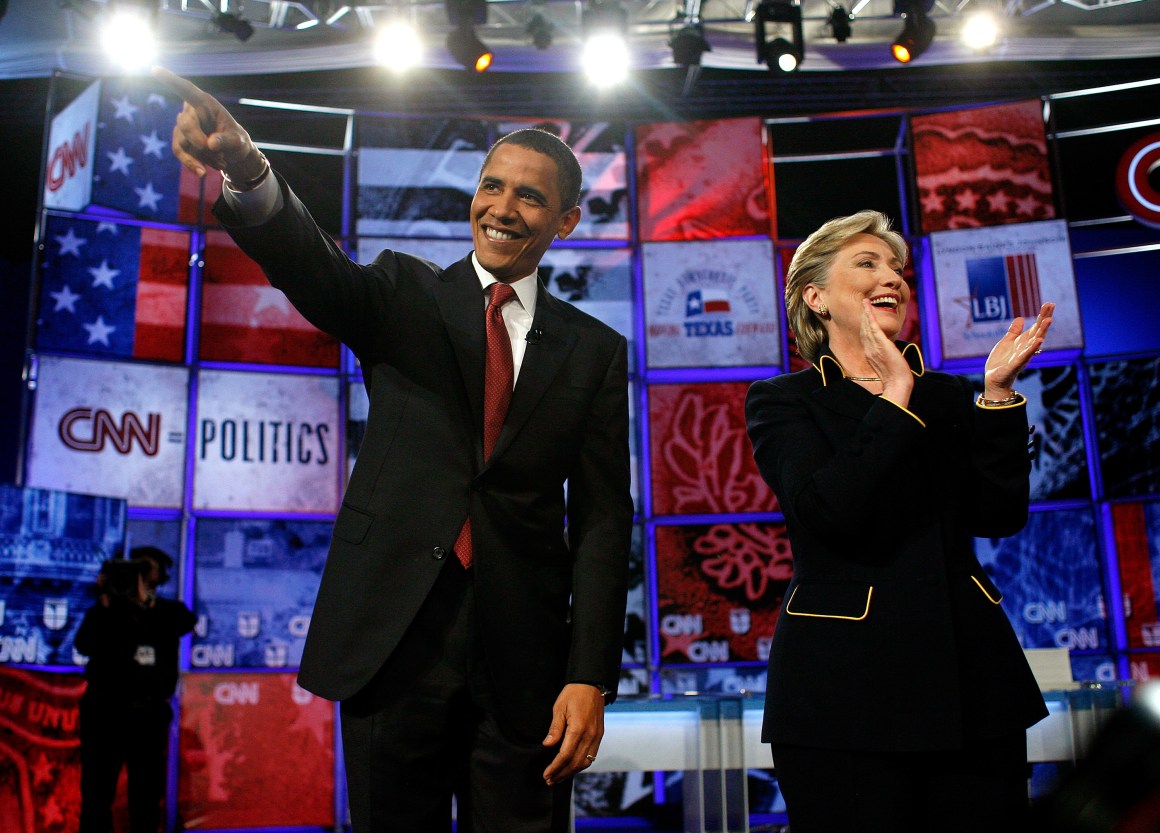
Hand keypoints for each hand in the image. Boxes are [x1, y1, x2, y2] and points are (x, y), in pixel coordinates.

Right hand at [151, 66, 265, 182]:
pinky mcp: (180, 141)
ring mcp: (183, 126)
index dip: (170, 80)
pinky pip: (180, 153)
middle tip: (221, 157)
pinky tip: (203, 172)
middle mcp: (191, 112)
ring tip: (222, 162)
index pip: (186, 89)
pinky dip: (192, 164)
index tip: (155, 70)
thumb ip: (227, 141)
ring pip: (184, 142)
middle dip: (200, 143)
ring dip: (204, 156)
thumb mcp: (239, 141)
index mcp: (205, 103)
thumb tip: (210, 144)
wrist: (232, 155)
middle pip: (185, 124)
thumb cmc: (236, 141)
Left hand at [541, 683, 604, 785]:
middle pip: (575, 763)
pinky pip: (591, 756)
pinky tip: (571, 767)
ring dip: (571, 772)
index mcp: (578, 728)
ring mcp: (597, 736)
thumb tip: (548, 745)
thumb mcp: (559, 708)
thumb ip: (555, 728)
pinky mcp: (599, 735)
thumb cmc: (574, 693)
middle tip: (550, 781)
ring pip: (585, 762)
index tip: (546, 774)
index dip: (555, 767)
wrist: (593, 684)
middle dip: (562, 774)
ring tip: (559, 777)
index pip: (565, 755)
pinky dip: (581, 765)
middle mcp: (590, 735)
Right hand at [859, 299, 912, 406]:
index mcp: (870, 354)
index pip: (866, 337)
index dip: (864, 326)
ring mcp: (874, 345)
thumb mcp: (889, 366)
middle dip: (863, 316)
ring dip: (865, 312)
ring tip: (865, 301)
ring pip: (867, 325)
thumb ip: (886, 359)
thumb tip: (890, 356)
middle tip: (863, 304)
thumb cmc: (895, 378)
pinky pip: (872, 326)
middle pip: (864, 329)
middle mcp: (869, 348)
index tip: (864, 317)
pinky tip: (867, 307)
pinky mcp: (880, 342)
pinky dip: (869, 316)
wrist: (897, 383)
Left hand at [983, 302, 1054, 398]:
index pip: (1035, 326)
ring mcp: (1023, 355)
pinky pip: (1026, 355)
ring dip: (1042, 331)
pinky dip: (1032, 348)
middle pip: (1038, 330)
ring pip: (1035, 341)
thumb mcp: (1006, 342)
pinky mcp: (1016, 364)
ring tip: (1049, 320)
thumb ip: (1014, 331)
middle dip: (1044, 318)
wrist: (994, 379)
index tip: (1049, 303)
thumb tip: (1021, 318)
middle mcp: (1026, 347)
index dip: (1042, 315)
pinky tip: (1039, 341)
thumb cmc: (1001, 362)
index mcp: (1023, 341)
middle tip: (1051, 305)